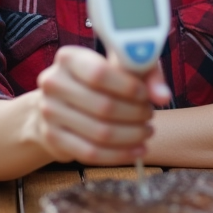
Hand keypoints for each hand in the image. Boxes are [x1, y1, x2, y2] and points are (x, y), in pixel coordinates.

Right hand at [32, 45, 171, 164]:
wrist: (59, 104)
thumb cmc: (98, 82)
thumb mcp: (121, 67)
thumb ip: (145, 74)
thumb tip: (163, 95)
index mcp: (68, 58)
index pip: (99, 73)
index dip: (128, 87)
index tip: (146, 95)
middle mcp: (53, 83)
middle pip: (103, 106)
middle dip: (134, 114)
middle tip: (149, 116)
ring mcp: (49, 112)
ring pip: (99, 133)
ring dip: (131, 136)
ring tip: (146, 132)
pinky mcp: (52, 138)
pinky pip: (91, 153)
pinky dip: (120, 154)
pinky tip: (136, 150)